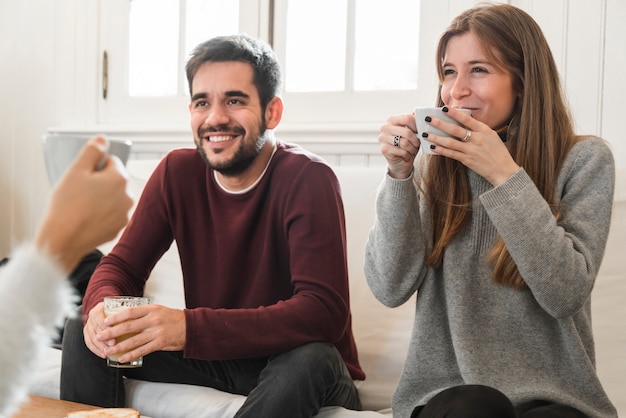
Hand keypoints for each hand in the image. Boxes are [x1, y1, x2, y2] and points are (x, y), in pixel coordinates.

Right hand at [35, 136, 133, 270]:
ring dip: (102, 199)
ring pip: (112, 199)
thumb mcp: (76, 170)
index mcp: (119, 178)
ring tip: (82, 206)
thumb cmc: (67, 204)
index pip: (111, 162)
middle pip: (114, 181)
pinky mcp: (118, 229)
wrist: (63, 239)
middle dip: (99, 182)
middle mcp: (128, 196)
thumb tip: (102, 139)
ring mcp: (124, 214)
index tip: (83, 175)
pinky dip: (101, 215)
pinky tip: (86, 218)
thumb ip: (91, 151)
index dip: (94, 166)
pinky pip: (110, 215)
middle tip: (80, 191)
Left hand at [93, 304, 185, 362]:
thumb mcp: (159, 310)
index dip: (116, 317)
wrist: (191, 327)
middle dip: (111, 333)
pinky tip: (122, 358)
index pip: (130, 312)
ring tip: (107, 351)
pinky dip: (131, 355)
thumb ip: (144, 313)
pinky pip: (142, 350)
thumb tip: (125, 318)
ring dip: (118, 347)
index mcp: (152, 309)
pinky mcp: (160, 343)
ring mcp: (157, 332)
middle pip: (128, 326)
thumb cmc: (173, 318)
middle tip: (100, 337)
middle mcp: (153, 320)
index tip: (105, 322)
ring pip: (133, 340)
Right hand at [378, 113, 419, 178]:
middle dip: (416, 140)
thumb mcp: (412, 132)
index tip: (420, 132)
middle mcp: (385, 127)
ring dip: (412, 148)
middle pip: (407, 132)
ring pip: (405, 143)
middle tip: (418, 144)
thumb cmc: (407, 145)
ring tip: (413, 150)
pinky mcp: (384, 149)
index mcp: (392, 119)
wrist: (400, 161)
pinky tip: (407, 155)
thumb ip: (414, 122)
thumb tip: (418, 113)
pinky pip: (402, 151)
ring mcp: (383, 138)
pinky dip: (407, 155)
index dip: (417, 126)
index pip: (407, 118)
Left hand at [423, 107, 519, 184]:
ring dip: (436, 137)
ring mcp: (471, 150)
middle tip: (428, 118)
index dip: (454, 113)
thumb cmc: (497, 152)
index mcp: (484, 130)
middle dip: (439, 123)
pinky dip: (441, 150)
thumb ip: (478, 129)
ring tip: (425, 134)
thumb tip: (462, 122)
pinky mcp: (467, 160)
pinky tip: (433, 147)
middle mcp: (477, 139)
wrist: (503, 170)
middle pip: (455, 129)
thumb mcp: (491, 136)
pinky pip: (451, 154)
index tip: (444, 108)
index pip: (466, 119)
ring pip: (450, 142)